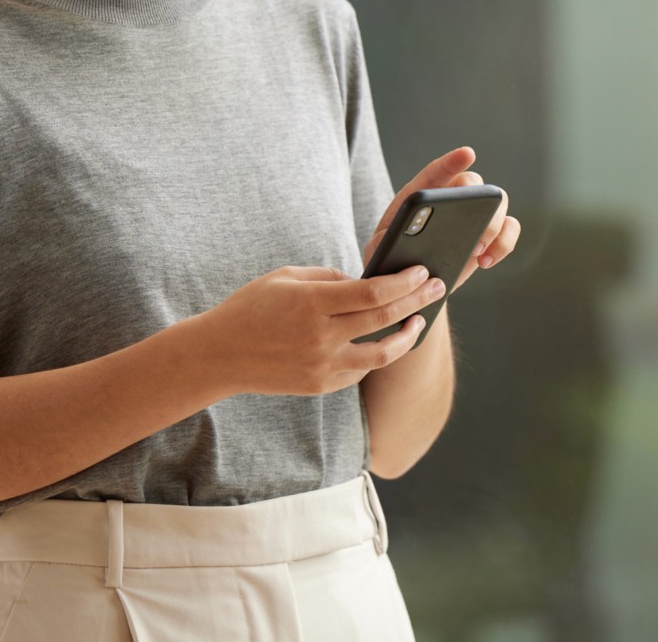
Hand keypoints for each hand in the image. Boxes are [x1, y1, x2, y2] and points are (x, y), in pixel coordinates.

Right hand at [193, 264, 445, 396]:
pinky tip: (385, 340)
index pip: (372, 292)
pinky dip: (377, 354)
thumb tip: (365, 282)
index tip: (422, 271)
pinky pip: (360, 370)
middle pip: (383, 318)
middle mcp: (321, 336)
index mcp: (312, 302)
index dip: (403, 281)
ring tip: (419, 321)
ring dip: (407, 335)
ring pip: (382, 354)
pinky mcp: (321, 385)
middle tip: (437, 287)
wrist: (220, 355)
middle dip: (417, 300)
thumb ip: (329, 277)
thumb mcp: (286, 277)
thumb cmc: (252, 307)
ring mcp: (322, 365)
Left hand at [363, 146, 522, 294]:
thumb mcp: (379, 249)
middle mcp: (452, 198)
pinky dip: (505, 243)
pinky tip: (486, 262)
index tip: (468, 154)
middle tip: (472, 228)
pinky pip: (510, 230)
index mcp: (421, 195)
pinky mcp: (490, 238)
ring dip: (495, 224)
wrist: (412, 283)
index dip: (452, 161)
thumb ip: (384, 241)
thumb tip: (396, 240)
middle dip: (477, 199)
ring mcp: (474, 216)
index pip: (437, 171)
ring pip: (498, 202)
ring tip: (478, 252)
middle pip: (473, 183)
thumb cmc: (393, 259)